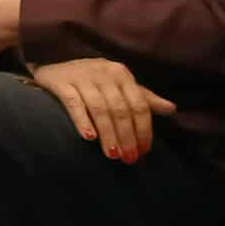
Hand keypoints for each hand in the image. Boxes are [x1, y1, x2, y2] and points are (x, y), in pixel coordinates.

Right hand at [30, 57, 175, 163]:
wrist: (53, 66)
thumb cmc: (91, 80)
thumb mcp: (118, 85)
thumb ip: (143, 97)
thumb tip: (172, 109)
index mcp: (121, 73)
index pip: (138, 105)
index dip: (143, 130)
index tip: (143, 151)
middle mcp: (103, 72)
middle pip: (120, 109)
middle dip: (126, 136)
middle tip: (128, 159)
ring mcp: (81, 76)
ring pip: (99, 109)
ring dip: (108, 134)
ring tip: (112, 154)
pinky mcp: (61, 82)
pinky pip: (74, 103)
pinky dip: (82, 120)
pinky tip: (89, 137)